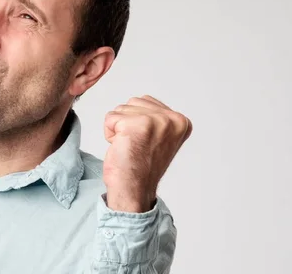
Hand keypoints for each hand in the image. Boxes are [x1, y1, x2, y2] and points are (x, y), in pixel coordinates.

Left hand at [102, 95, 191, 212]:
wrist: (133, 190)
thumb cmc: (141, 167)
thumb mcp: (160, 137)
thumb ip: (157, 118)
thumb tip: (142, 102)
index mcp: (181, 122)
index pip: (146, 101)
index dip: (138, 122)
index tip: (146, 143)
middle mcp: (172, 119)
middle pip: (133, 102)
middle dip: (127, 123)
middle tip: (136, 146)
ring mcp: (155, 121)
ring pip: (121, 109)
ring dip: (118, 128)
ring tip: (129, 146)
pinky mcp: (136, 126)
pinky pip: (110, 118)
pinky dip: (109, 133)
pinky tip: (121, 147)